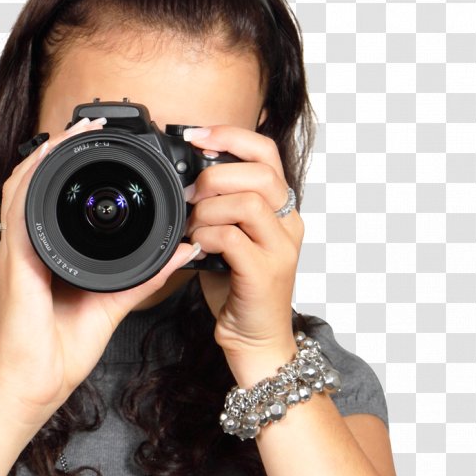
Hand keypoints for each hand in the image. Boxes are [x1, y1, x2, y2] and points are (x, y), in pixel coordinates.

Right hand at [0, 116, 201, 424]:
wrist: (39, 383)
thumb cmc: (64, 350)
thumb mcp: (114, 303)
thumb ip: (144, 277)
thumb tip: (179, 253)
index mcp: (51, 253)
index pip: (60, 200)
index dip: (76, 167)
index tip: (105, 146)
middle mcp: (31, 246)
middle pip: (38, 182)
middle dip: (61, 149)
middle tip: (92, 124)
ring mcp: (18, 251)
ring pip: (23, 185)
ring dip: (47, 153)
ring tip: (75, 130)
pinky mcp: (14, 260)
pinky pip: (18, 209)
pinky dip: (32, 179)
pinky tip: (47, 158)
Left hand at [184, 125, 302, 365]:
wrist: (256, 339)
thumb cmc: (239, 290)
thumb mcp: (230, 239)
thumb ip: (219, 209)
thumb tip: (186, 180)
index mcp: (282, 209)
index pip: (266, 152)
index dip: (230, 136)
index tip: (195, 135)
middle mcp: (289, 224)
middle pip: (260, 172)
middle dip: (215, 175)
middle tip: (190, 195)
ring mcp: (281, 248)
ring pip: (247, 202)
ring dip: (208, 208)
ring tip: (193, 226)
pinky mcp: (265, 273)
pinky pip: (233, 237)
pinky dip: (207, 236)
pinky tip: (196, 246)